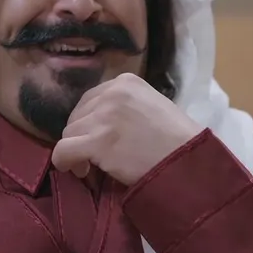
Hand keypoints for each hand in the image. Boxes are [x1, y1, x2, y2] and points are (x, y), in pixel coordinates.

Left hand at [52, 73, 204, 186]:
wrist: (189, 160)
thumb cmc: (178, 140)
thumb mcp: (152, 106)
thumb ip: (125, 106)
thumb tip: (98, 122)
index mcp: (126, 82)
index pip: (90, 99)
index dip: (88, 121)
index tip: (96, 138)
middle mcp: (112, 94)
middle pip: (77, 116)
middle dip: (81, 136)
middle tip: (92, 156)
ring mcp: (104, 117)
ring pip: (68, 134)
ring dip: (75, 151)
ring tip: (89, 166)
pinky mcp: (97, 142)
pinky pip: (63, 151)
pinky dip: (64, 162)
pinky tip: (77, 170)